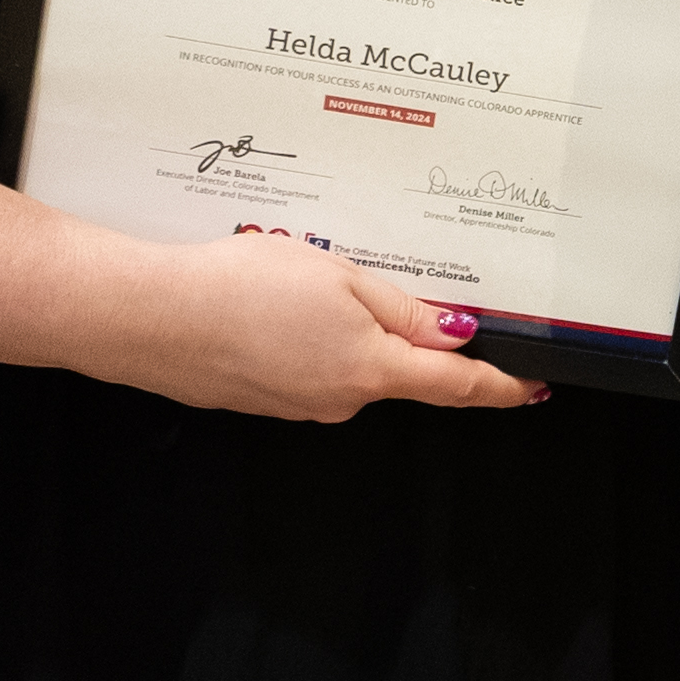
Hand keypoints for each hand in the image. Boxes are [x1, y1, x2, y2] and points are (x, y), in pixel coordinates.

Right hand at [89, 230, 546, 421]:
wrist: (147, 316)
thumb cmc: (239, 289)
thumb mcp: (342, 278)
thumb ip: (405, 311)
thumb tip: (455, 335)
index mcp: (370, 370)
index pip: (456, 386)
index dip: (500, 386)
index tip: (532, 386)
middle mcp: (339, 399)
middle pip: (398, 367)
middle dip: (399, 329)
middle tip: (367, 276)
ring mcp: (296, 404)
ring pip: (347, 362)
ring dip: (341, 325)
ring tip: (296, 279)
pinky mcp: (260, 397)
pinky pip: (305, 364)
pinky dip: (302, 336)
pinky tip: (268, 304)